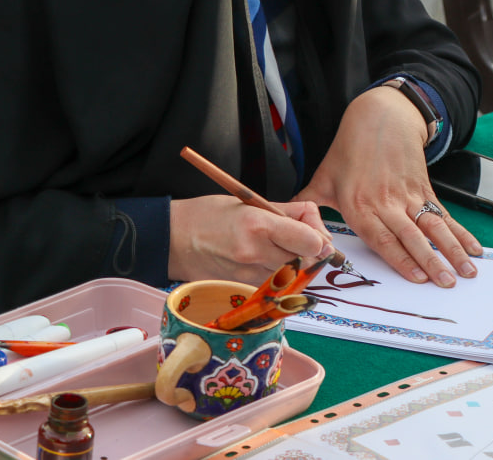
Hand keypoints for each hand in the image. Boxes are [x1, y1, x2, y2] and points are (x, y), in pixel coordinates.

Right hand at [167, 195, 331, 283]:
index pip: (310, 242)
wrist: (171, 240)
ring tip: (282, 251)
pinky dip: (278, 278)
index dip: (320, 240)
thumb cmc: (208, 215)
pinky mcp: (240, 289)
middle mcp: (255, 253)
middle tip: (305, 243)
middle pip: (305, 262)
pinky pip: (272, 287)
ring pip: (291, 277)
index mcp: (258, 224)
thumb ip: (289, 212)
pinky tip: (267, 265)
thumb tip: (317, 226)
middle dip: (312, 254)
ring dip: (296, 267)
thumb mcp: (250, 202)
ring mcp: (247, 275)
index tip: (318, 237)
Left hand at [296, 85, 482, 286]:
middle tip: (447, 283)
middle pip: (412, 236)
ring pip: (434, 227)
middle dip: (432, 261)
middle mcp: (386, 202)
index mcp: (359, 204)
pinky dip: (461, 232)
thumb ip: (307, 205)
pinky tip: (474, 248)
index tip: (418, 278)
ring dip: (453, 250)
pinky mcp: (424, 189)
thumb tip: (287, 228)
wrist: (380, 116)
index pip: (382, 238)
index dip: (402, 259)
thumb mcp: (323, 177)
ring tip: (468, 270)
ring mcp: (408, 195)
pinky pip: (444, 215)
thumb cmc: (349, 150)